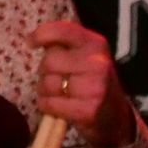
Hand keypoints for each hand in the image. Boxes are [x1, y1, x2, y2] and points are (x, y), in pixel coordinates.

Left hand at [30, 20, 136, 147]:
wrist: (116, 116)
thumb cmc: (92, 81)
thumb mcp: (86, 55)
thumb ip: (64, 44)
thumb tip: (35, 39)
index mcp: (96, 44)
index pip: (63, 31)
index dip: (41, 34)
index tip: (31, 42)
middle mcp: (97, 63)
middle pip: (48, 62)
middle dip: (45, 72)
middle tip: (59, 79)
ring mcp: (94, 87)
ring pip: (46, 84)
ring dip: (46, 91)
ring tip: (63, 93)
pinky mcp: (87, 110)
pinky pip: (49, 103)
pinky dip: (48, 106)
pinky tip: (62, 106)